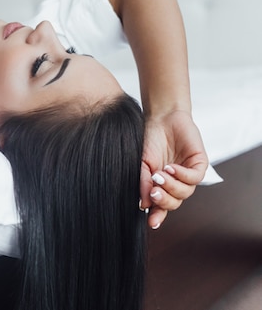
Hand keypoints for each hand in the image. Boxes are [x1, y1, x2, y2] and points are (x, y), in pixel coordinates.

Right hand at [139, 110, 208, 228]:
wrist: (161, 118)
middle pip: (173, 204)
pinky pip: (194, 179)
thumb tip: (144, 204)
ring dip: (171, 186)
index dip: (157, 216)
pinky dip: (181, 175)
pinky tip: (170, 167)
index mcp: (161, 185)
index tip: (151, 222)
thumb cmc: (149, 139)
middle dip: (163, 200)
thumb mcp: (141, 163)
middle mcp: (175, 183)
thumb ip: (143, 182)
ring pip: (184, 193)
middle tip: (153, 191)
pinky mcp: (199, 164)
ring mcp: (187, 175)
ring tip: (159, 174)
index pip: (160, 206)